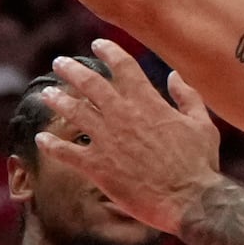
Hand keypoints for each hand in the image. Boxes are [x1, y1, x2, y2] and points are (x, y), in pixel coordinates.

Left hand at [35, 41, 222, 231]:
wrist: (189, 200)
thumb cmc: (199, 164)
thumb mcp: (202, 124)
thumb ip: (187, 97)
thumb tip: (174, 75)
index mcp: (148, 102)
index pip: (124, 67)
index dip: (109, 52)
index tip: (97, 45)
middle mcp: (123, 116)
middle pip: (91, 84)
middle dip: (73, 70)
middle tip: (59, 62)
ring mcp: (107, 140)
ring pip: (74, 113)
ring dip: (58, 101)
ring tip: (47, 93)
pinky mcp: (98, 166)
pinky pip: (67, 152)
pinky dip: (52, 145)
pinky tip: (41, 140)